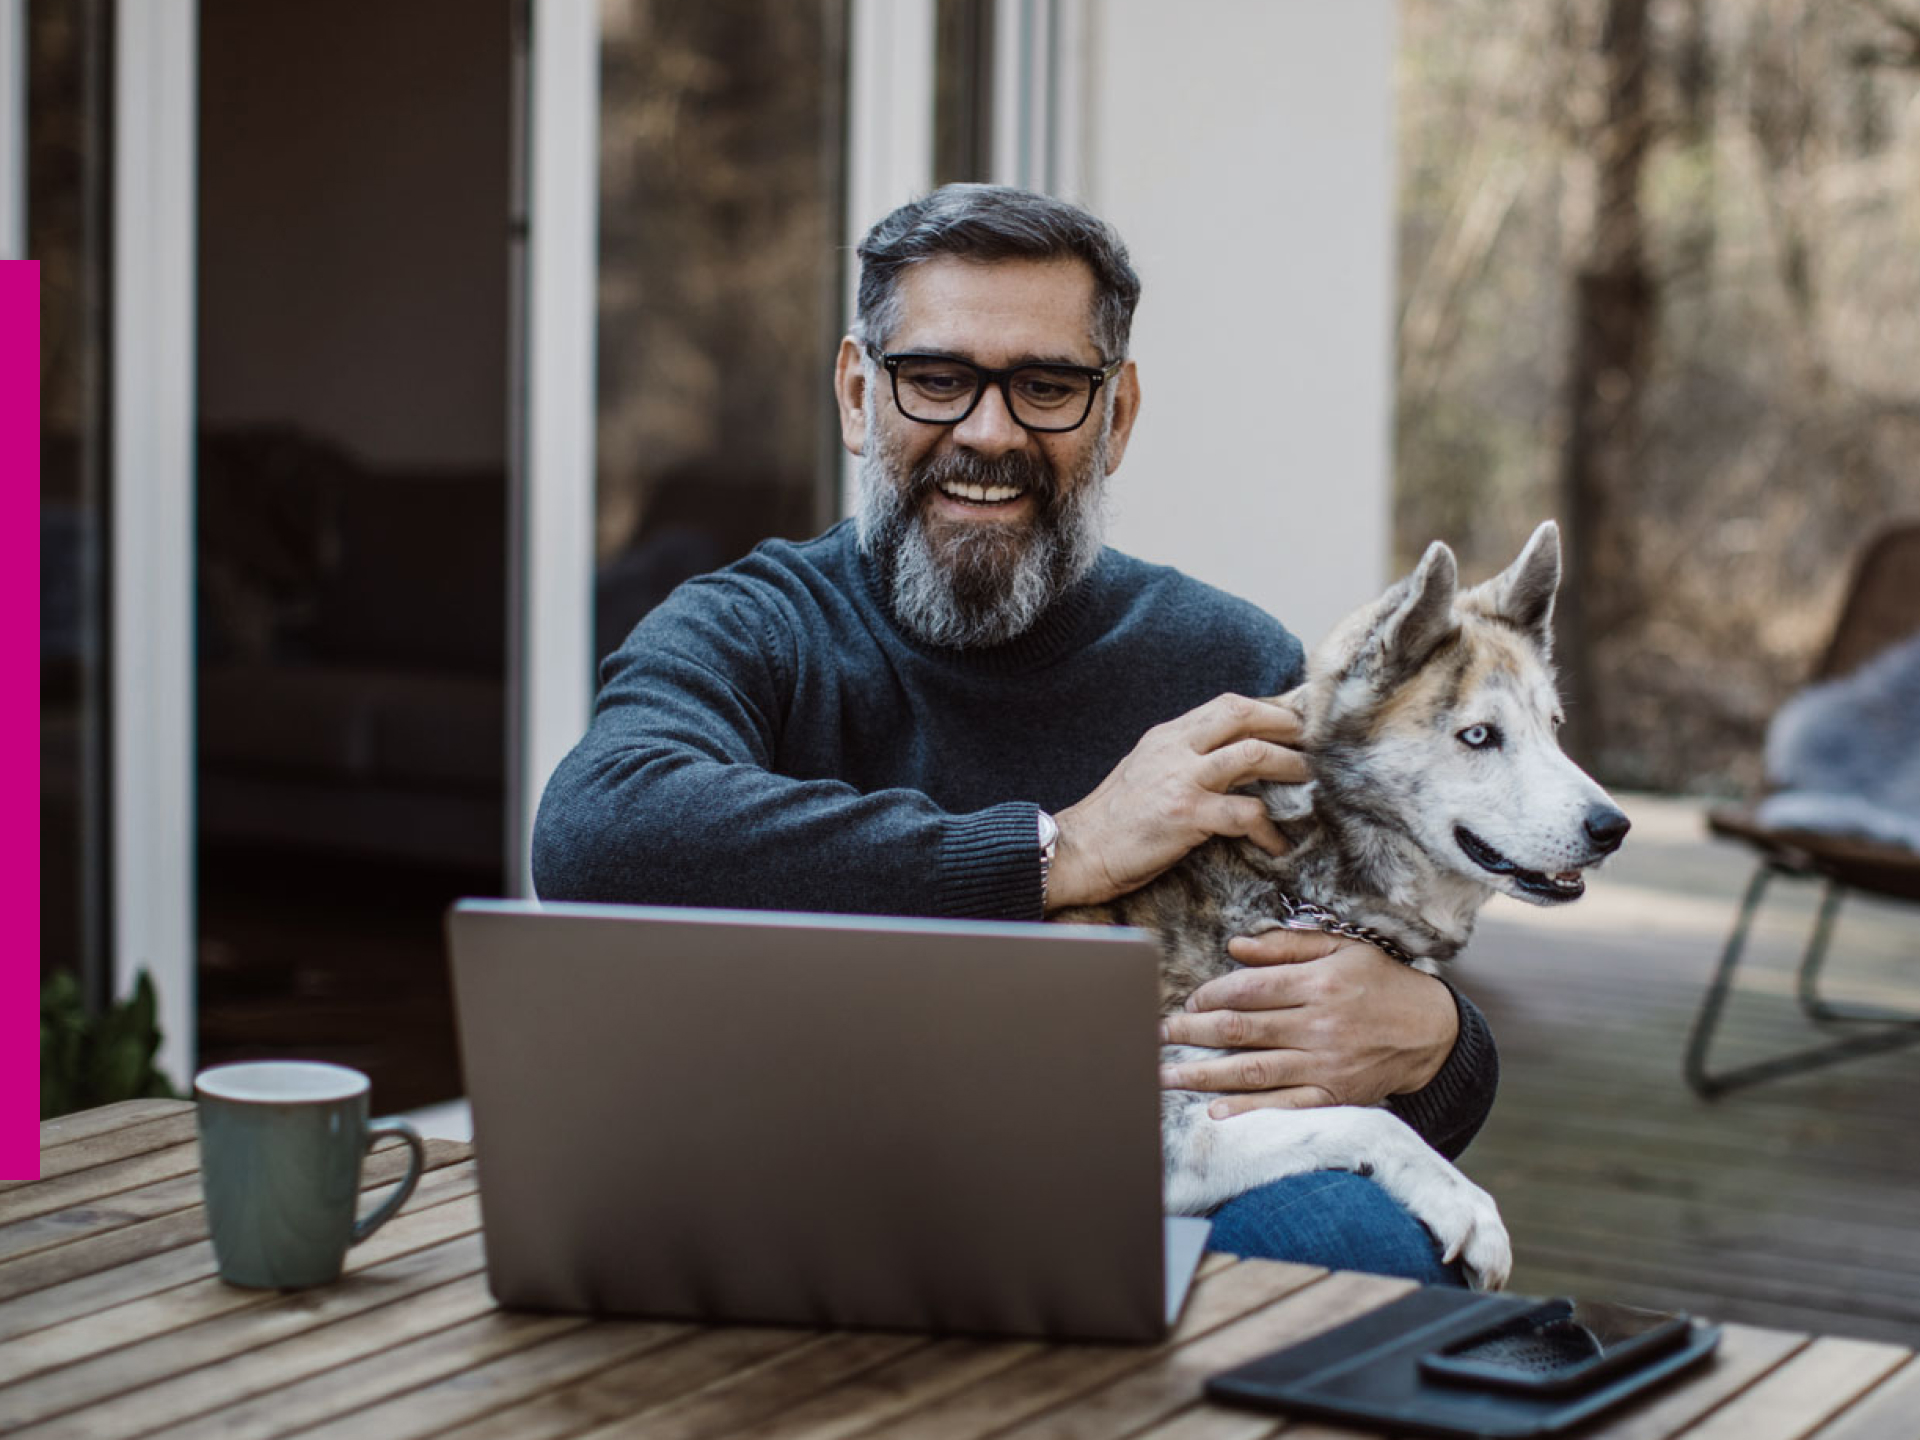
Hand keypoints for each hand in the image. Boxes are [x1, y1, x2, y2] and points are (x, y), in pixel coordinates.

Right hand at [1046, 694, 1309, 909]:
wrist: (1077, 850)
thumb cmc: (1113, 821)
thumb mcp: (1146, 772)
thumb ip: (1183, 758)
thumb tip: (1228, 758)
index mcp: (1167, 735)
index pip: (1228, 705)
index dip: (1270, 709)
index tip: (1300, 721)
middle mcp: (1175, 747)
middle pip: (1244, 714)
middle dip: (1288, 724)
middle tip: (1318, 742)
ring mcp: (1181, 778)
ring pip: (1253, 754)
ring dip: (1291, 766)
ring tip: (1314, 781)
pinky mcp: (1186, 814)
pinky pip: (1244, 814)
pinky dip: (1269, 829)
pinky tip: (1277, 843)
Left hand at [1158, 929, 1457, 1117]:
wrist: (1432, 1032)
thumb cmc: (1381, 982)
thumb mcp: (1343, 948)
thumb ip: (1288, 946)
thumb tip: (1236, 946)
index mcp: (1319, 983)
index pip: (1249, 990)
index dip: (1210, 995)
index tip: (1187, 1002)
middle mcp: (1319, 1025)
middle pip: (1241, 1030)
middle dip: (1191, 1034)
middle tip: (1155, 1037)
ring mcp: (1326, 1065)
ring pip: (1252, 1070)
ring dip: (1203, 1074)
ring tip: (1165, 1076)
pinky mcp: (1334, 1096)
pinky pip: (1284, 1105)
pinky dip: (1249, 1111)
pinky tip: (1215, 1112)